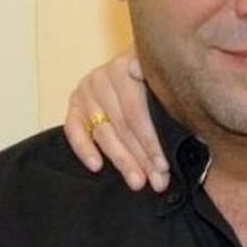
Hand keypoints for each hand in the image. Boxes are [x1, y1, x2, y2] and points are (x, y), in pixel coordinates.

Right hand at [63, 50, 169, 191]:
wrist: (139, 65)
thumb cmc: (158, 80)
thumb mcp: (168, 81)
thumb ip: (170, 92)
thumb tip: (171, 100)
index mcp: (129, 65)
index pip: (138, 112)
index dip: (151, 143)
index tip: (164, 167)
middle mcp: (104, 76)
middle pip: (123, 125)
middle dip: (141, 157)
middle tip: (157, 181)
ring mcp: (87, 90)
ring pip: (104, 132)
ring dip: (121, 160)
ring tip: (137, 181)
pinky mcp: (74, 104)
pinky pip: (75, 130)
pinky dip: (84, 149)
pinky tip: (97, 166)